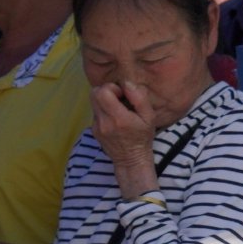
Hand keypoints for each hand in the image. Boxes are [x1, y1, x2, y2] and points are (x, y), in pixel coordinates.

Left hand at [91, 81, 159, 198]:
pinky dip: (103, 111)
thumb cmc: (143, 137)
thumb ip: (139, 97)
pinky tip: (114, 119)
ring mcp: (96, 127)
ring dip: (104, 101)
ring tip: (117, 109)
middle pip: (94, 94)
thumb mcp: (149, 117)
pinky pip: (95, 113)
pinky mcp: (94, 130)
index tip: (121, 94)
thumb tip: (126, 83)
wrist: (131, 160)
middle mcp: (104, 122)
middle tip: (118, 98)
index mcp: (118, 118)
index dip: (112, 87)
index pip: (102, 92)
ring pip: (93, 102)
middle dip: (106, 91)